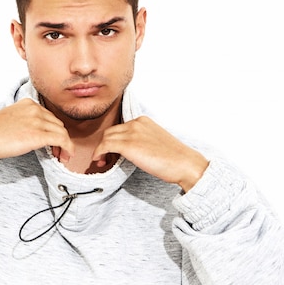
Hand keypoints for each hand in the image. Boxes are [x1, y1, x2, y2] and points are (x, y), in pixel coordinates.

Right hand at [0, 98, 74, 160]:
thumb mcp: (11, 119)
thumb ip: (26, 121)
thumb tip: (36, 135)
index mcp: (28, 104)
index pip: (50, 117)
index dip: (54, 131)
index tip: (54, 143)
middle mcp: (35, 109)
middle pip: (58, 124)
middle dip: (61, 139)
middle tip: (58, 153)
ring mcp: (37, 121)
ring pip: (62, 132)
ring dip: (65, 146)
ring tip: (61, 157)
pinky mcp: (38, 135)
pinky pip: (62, 140)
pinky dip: (68, 148)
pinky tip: (66, 156)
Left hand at [92, 116, 208, 191]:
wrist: (184, 163)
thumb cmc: (173, 158)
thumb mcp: (155, 141)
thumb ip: (141, 140)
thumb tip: (131, 150)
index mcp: (143, 121)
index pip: (120, 128)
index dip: (113, 141)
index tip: (112, 153)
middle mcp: (136, 123)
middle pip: (110, 132)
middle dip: (104, 145)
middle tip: (105, 159)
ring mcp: (131, 133)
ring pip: (105, 138)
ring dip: (100, 151)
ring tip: (103, 162)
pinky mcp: (128, 145)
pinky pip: (104, 146)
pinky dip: (99, 153)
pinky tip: (100, 161)